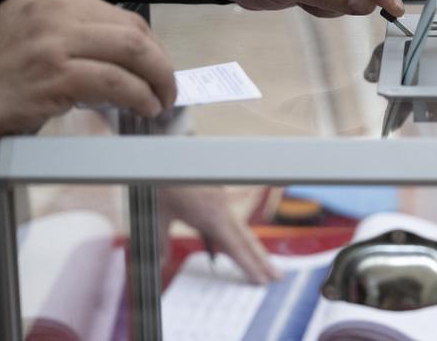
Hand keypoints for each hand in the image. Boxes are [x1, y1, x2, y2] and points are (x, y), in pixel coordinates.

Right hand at [0, 0, 175, 156]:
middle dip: (160, 62)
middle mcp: (51, 9)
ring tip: (161, 100)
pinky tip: (145, 107)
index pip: (119, 15)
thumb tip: (126, 53)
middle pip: (132, 31)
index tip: (156, 66)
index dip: (149, 44)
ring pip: (132, 52)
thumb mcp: (27, 31)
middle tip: (167, 86)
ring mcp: (53, 40)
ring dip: (158, 80)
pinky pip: (117, 83)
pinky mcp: (55, 74)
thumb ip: (71, 31)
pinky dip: (140, 96)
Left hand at [158, 186, 280, 283]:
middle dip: (262, 260)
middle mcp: (223, 210)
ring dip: (255, 248)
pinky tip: (246, 232)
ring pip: (243, 229)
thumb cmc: (165, 182)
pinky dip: (243, 230)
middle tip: (277, 276)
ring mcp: (223, 201)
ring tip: (266, 263)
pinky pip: (235, 216)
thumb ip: (161, 241)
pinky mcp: (219, 193)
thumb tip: (162, 262)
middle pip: (247, 240)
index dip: (250, 266)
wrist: (168, 156)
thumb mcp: (159, 214)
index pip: (236, 248)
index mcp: (212, 217)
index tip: (262, 280)